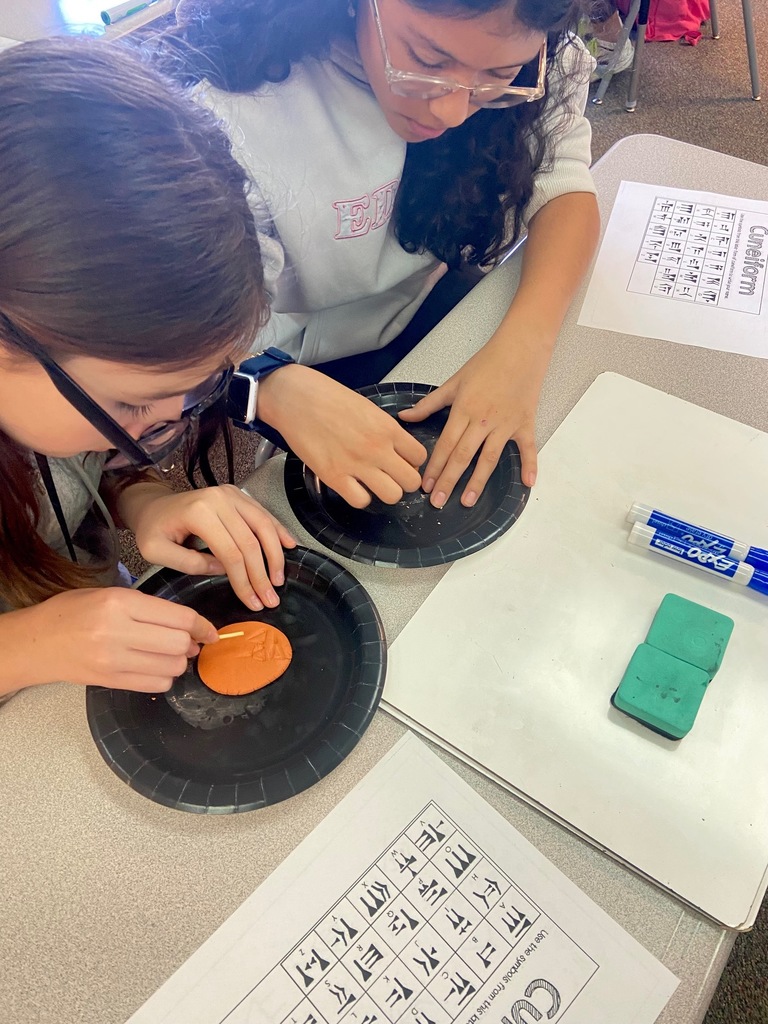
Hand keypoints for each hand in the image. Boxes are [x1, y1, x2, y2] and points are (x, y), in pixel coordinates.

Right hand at [31, 587, 218, 691]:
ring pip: (172, 667)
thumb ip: (148, 608)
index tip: (209, 630)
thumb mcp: (110, 594)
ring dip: (179, 662)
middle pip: (179, 644)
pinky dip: (164, 678)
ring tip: (169, 654)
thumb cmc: (71, 613)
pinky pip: (156, 685)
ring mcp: (113, 660)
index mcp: (120, 603)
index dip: (202, 625)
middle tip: (190, 642)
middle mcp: (118, 632)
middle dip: (191, 643)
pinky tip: (155, 668)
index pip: (179, 618)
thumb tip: (189, 627)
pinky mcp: (110, 681)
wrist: (35, 643)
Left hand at [127, 485, 296, 610]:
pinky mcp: (237, 495)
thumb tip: (225, 570)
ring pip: (263, 525)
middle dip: (263, 574)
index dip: (245, 581)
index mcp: (199, 513)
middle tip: (271, 599)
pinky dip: (278, 530)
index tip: (253, 603)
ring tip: (279, 579)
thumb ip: (190, 564)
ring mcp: (230, 495)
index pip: (231, 553)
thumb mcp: (157, 553)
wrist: (152, 505)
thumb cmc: (153, 530)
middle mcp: (219, 499)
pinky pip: (263, 513)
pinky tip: (289, 545)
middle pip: (251, 541)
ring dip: (275, 554)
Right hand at [258, 364, 427, 506]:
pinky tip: (353, 486)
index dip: (412, 463)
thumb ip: (384, 429)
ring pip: (392, 496)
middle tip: (391, 477)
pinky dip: (359, 497)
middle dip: (403, 482)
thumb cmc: (326, 397)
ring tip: (373, 484)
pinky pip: (361, 501)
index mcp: (387, 427)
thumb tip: (395, 447)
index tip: (402, 462)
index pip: (419, 456)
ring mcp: (357, 464)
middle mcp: (376, 447)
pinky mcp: (335, 476)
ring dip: (384, 492)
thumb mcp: (366, 407)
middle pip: (411, 481)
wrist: (294, 398)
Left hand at [398, 338, 540, 506]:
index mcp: (464, 410)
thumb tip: (405, 416)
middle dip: (449, 481)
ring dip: (478, 481)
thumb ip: (429, 404)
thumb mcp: (454, 382)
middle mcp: (484, 420)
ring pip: (490, 458)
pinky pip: (528, 448)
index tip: (426, 485)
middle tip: (438, 502)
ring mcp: (505, 424)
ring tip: (467, 501)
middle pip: (463, 456)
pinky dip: (530, 465)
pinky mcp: (525, 423)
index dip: (434, 467)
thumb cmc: (487, 362)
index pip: (446, 444)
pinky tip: (527, 484)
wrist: (520, 348)